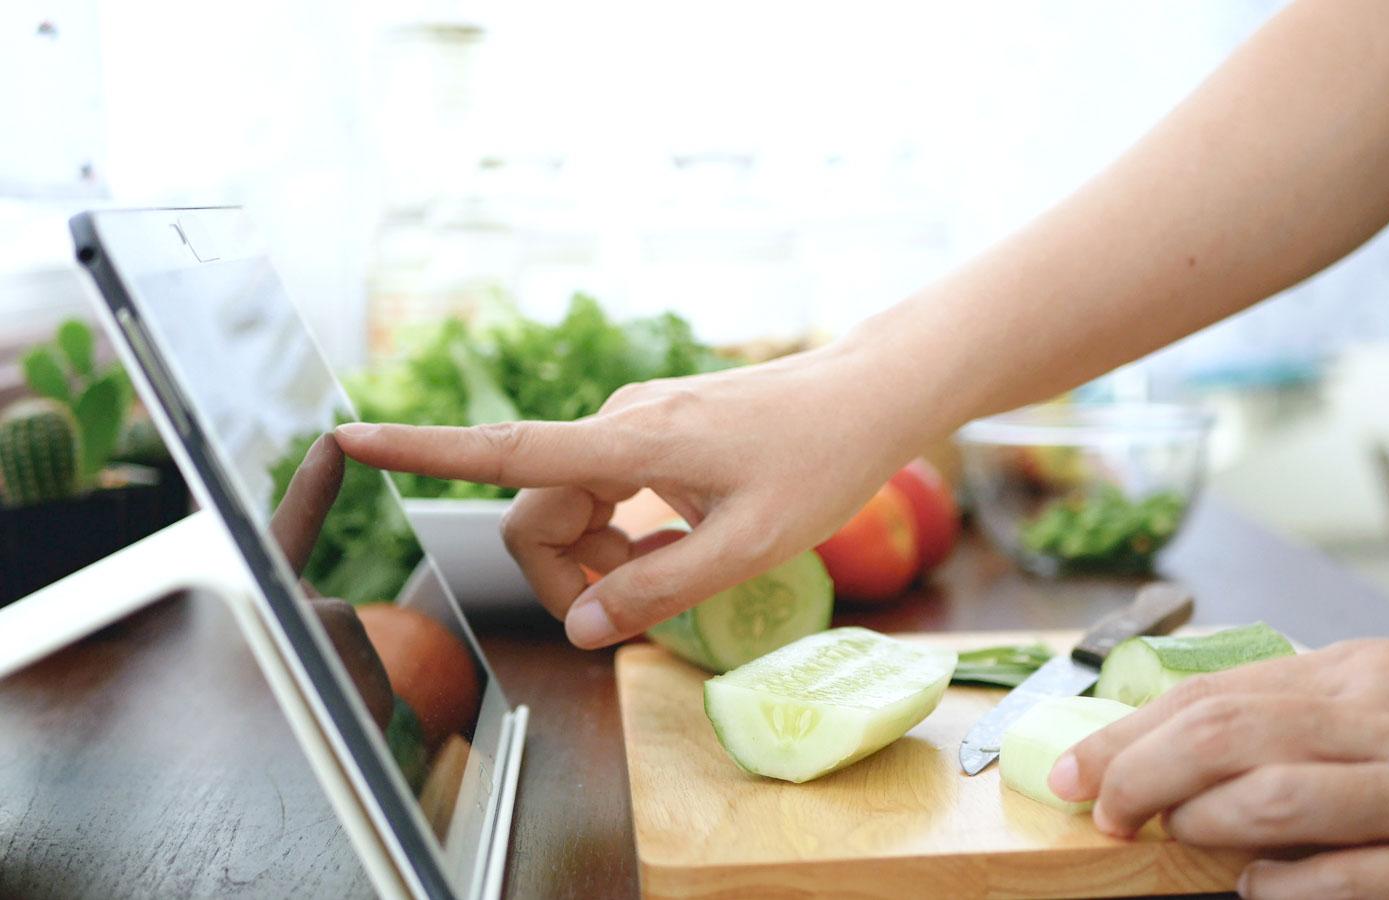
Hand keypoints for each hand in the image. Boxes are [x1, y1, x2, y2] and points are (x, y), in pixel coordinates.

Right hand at [335, 341, 943, 647]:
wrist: (867, 395)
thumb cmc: (819, 463)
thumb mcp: (746, 547)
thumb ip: (658, 590)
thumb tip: (581, 630)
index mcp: (627, 444)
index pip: (501, 451)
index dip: (418, 451)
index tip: (345, 440)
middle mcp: (616, 423)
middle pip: (536, 511)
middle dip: (568, 574)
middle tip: (638, 614)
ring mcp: (634, 422)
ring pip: (571, 504)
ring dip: (602, 556)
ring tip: (679, 572)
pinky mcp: (653, 428)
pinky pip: (605, 488)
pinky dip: (625, 530)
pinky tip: (684, 541)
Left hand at [1052, 640, 1388, 898]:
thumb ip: (1296, 706)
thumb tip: (1183, 735)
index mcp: (1361, 671)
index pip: (1215, 691)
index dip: (1128, 731)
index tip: (1074, 765)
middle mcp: (1387, 723)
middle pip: (1226, 738)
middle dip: (1138, 773)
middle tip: (1096, 807)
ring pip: (1274, 803)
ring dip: (1199, 825)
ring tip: (1169, 836)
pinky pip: (1348, 883)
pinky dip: (1284, 887)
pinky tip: (1258, 885)